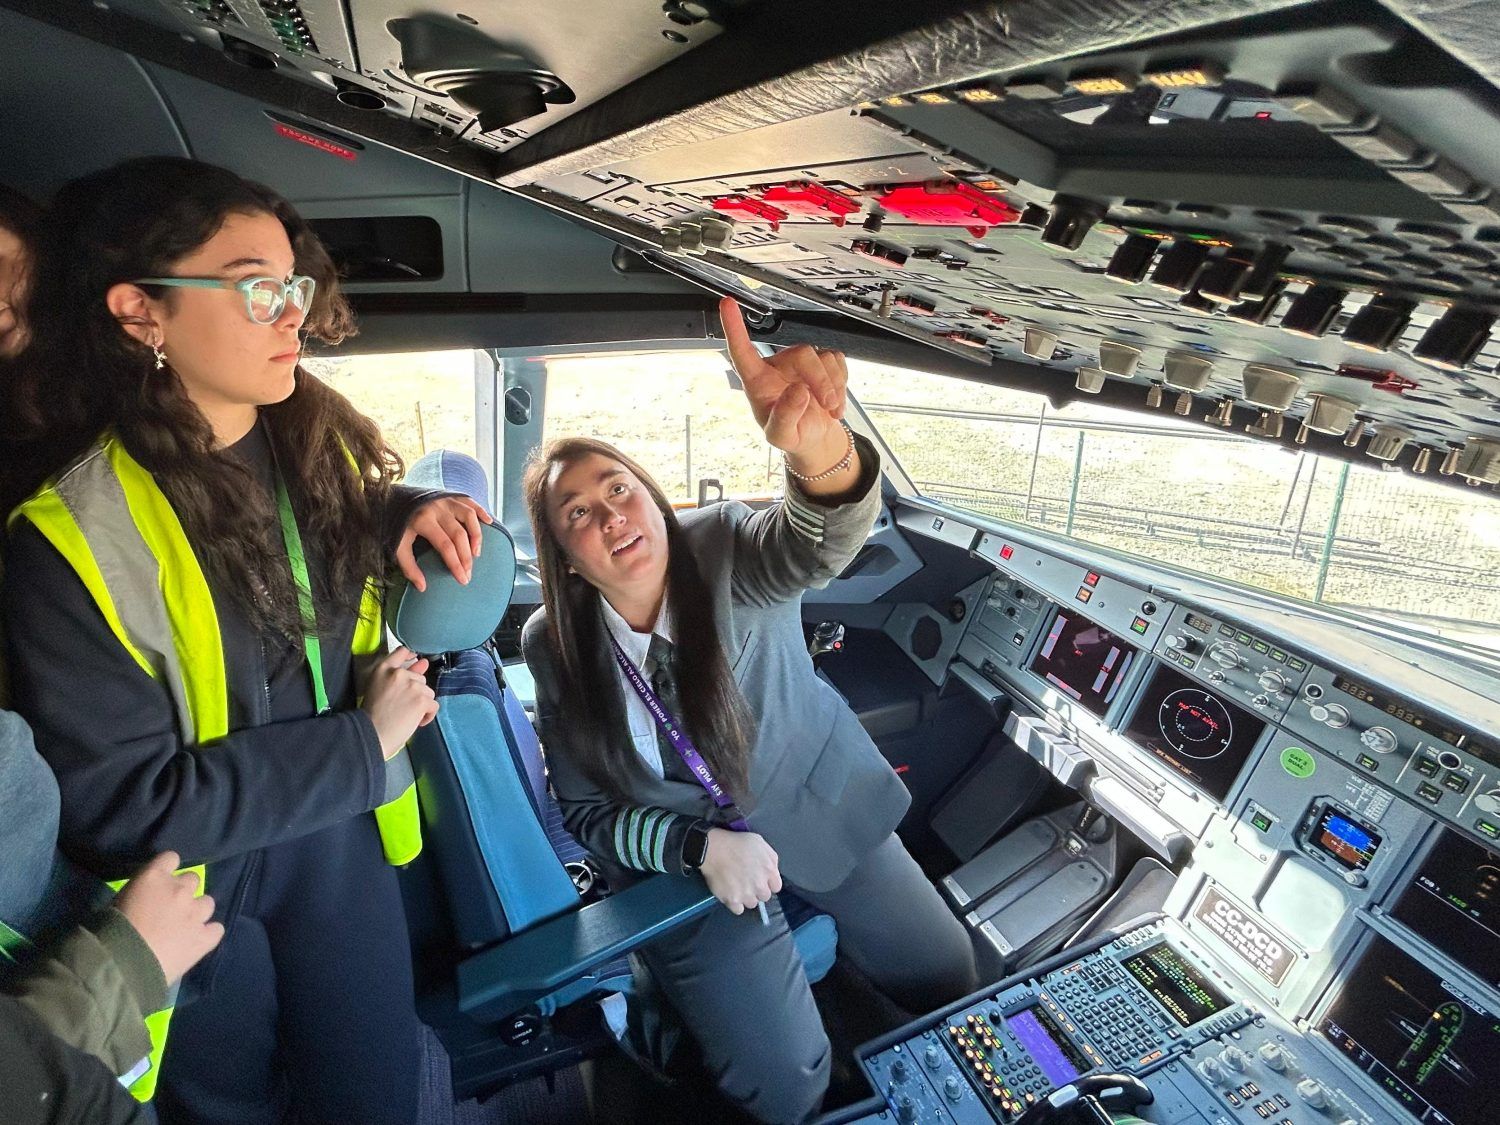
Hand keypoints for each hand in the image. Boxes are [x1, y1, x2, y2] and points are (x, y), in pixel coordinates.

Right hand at [114, 852, 223, 988]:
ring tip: (184, 927)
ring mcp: (195, 912)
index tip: (161, 881)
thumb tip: (144, 901)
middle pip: (192, 879)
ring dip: (197, 911)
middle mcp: (180, 889)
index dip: (167, 869)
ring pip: (207, 902)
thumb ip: (139, 894)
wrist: (121, 966)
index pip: (171, 858)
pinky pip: (216, 929)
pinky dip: (208, 934)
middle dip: (183, 892)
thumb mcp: (118, 902)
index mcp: (154, 876)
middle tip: (169, 909)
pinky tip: (196, 942)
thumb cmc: (108, 933)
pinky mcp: (204, 937)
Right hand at [361, 646, 437, 758]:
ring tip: (407, 716)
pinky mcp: (421, 700)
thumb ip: (401, 675)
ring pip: (428, 692)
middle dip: (416, 693)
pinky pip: (434, 705)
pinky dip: (428, 715)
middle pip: (419, 679)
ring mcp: (412, 686)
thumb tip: (424, 662)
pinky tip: (416, 722)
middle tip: (403, 707)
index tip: (415, 663)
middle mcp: (398, 673)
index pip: (402, 652)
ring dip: (422, 704)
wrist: (371, 733)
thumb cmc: (372, 715)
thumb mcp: (379, 688)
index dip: (411, 657)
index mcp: (383, 669)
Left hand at [396, 496, 492, 591]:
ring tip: (476, 553)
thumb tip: (422, 587)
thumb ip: (408, 567)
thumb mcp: (397, 546)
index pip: (445, 546)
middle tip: (469, 572)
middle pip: (459, 534)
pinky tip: (489, 523)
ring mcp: (445, 500)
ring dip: (476, 535)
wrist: (391, 498)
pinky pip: (470, 502)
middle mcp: (436, 508)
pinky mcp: (451, 495)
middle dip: (466, 556)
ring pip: (468, 516)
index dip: (456, 564)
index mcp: (422, 520)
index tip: (462, 579)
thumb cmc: (396, 525)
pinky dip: (481, 511)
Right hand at [699, 828, 781, 915]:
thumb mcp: (759, 842)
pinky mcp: (732, 901)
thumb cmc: (736, 843)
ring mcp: (746, 895)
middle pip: (764, 897)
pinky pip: (738, 910)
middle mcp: (760, 885)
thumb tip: (773, 870)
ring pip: (752, 904)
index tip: (761, 880)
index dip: (768, 883)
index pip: (776, 887)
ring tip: (737, 887)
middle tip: (748, 882)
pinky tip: (731, 894)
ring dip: (746, 898)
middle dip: (758, 890)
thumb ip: (771, 858)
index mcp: (769, 870)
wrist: (714, 849)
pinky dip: (735, 904)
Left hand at [720, 297, 848, 466]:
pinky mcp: (822, 363)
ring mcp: (801, 363)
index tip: (727, 304)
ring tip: (829, 407)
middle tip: (827, 403)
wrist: (816, 439)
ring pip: (824, 356)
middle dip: (820, 380)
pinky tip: (835, 400)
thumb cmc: (792, 434)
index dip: (733, 327)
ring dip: (833, 386)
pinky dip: (842, 383)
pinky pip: (838, 360)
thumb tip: (798, 390)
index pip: (742, 350)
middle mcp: (778, 366)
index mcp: (758, 381)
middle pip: (803, 353)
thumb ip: (785, 416)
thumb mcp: (781, 436)